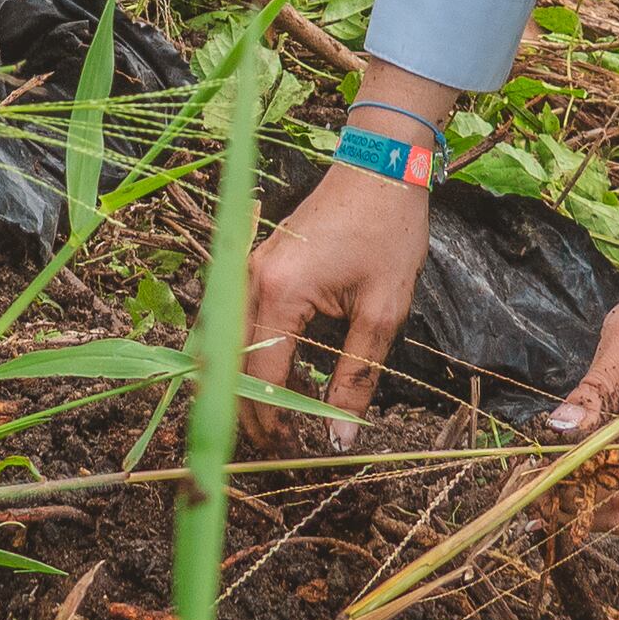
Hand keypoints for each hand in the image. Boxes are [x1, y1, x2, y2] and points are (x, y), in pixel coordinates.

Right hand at [240, 161, 428, 440]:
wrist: (379, 167)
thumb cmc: (387, 233)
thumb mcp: (382, 312)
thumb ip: (356, 378)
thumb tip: (338, 438)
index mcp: (280, 291)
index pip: (261, 376)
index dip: (273, 422)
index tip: (293, 452)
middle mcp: (250, 279)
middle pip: (231, 364)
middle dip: (251, 412)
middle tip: (281, 447)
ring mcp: (248, 268)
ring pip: (230, 345)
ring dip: (251, 385)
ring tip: (287, 417)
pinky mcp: (258, 264)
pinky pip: (242, 322)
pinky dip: (256, 356)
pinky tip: (290, 377)